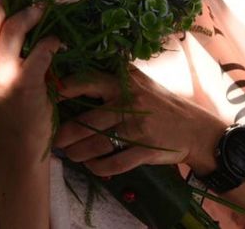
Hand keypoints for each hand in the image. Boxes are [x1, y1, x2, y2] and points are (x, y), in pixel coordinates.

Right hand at [0, 0, 62, 143]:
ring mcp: (0, 77)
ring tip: (40, 12)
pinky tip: (55, 42)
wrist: (19, 141)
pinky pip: (41, 48)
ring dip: (32, 14)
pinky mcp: (25, 83)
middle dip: (6, 1)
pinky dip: (51, 40)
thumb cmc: (3, 101)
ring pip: (13, 27)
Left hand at [53, 68, 225, 176]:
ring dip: (79, 152)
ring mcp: (138, 129)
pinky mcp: (146, 151)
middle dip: (66, 134)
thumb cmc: (162, 103)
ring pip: (98, 144)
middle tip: (53, 139)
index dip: (66, 89)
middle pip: (88, 121)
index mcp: (125, 83)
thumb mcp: (142, 82)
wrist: (195, 128)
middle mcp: (130, 104)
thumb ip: (116, 77)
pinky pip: (115, 163)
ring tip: (69, 155)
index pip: (89, 82)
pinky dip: (99, 167)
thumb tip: (80, 76)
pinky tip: (91, 167)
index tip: (49, 96)